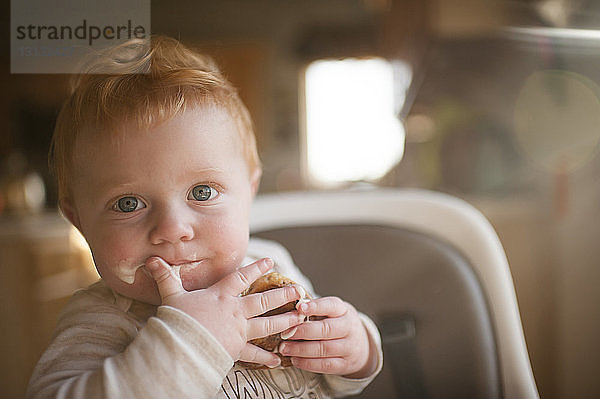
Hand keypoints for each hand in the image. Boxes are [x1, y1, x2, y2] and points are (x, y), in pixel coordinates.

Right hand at [145, 256, 304, 367]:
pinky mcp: (237, 349)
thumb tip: (151, 260)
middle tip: (299, 291)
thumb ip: (165, 277)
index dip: (256, 268)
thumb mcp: (171, 296)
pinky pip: (255, 354)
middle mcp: (234, 311)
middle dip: (282, 295)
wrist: (179, 347)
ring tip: (299, 319)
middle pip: (263, 301)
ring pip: (267, 325)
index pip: (241, 277)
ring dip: (284, 322)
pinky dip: (267, 357)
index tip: (270, 262)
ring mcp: (238, 331)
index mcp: (221, 296)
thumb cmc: (176, 320)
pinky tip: (278, 359)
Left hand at [278, 296, 374, 377]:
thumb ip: (314, 310)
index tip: (298, 307)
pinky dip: (308, 363)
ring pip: (324, 349)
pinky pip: (325, 365)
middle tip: (285, 333)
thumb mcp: (332, 312)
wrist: (361, 346)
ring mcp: (349, 347)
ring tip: (284, 348)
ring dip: (301, 350)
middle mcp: (349, 327)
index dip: (315, 306)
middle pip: (326, 329)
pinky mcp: (345, 364)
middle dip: (303, 331)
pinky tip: (294, 360)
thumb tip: (289, 309)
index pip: (331, 305)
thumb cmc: (336, 324)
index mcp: (344, 310)